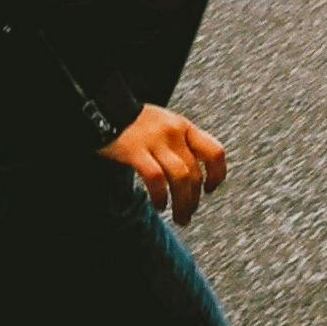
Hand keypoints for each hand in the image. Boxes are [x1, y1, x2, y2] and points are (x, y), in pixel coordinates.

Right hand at [103, 104, 228, 225]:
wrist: (108, 108)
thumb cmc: (138, 122)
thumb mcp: (167, 125)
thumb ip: (182, 143)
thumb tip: (196, 174)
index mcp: (185, 127)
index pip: (214, 152)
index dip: (218, 174)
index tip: (210, 189)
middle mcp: (174, 133)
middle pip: (194, 172)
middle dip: (194, 198)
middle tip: (188, 213)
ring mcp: (155, 141)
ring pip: (180, 178)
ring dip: (183, 203)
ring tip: (180, 217)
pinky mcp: (136, 151)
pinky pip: (156, 178)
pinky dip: (160, 195)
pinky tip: (159, 204)